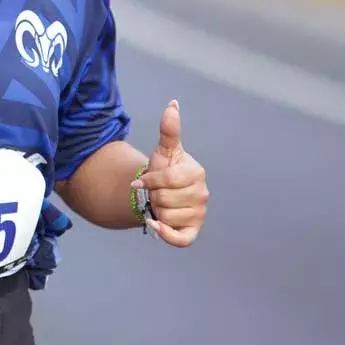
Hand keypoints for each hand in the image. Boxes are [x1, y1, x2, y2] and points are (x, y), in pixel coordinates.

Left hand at [135, 100, 207, 246]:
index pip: (167, 179)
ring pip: (166, 217)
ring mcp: (199, 214)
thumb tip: (172, 104)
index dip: (149, 180)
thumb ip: (169, 130)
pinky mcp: (192, 232)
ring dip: (155, 211)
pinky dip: (165, 234)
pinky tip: (154, 224)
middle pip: (164, 199)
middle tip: (155, 192)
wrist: (159, 193)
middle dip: (152, 196)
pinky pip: (180, 240)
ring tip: (159, 204)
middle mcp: (202, 194)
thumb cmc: (164, 169)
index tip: (142, 180)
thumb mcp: (164, 150)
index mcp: (196, 173)